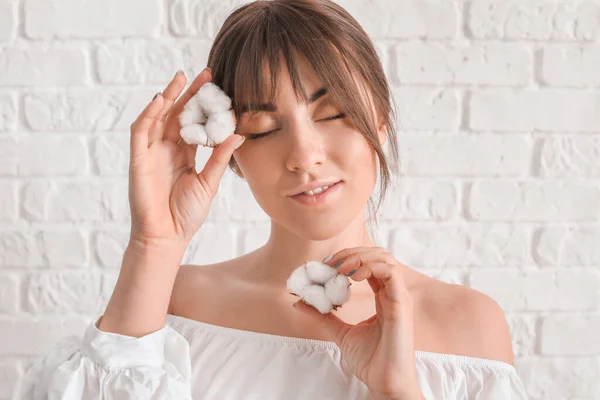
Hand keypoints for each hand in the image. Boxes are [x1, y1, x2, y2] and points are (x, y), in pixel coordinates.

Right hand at [128, 68, 243, 251]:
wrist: (166, 237)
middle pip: (177, 115)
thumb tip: (238, 134)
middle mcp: (167, 150)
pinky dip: (149, 114)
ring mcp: (151, 153)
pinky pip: (140, 131)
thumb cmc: (186, 214)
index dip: (205, 107)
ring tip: (182, 78)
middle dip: (190, 94)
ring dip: (168, 96)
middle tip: (206, 74)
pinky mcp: (137, 159)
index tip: (220, 90)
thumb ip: (220, 158)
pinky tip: (161, 99)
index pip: (194, 124)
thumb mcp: (209, 182)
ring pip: (158, 117)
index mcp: (184, 155)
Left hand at [292, 247, 423, 398]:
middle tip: (330, 263)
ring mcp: (399, 296)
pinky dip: (370, 267)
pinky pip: (390, 272)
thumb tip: (300, 302)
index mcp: (383, 297)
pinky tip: (352, 276)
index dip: (348, 259)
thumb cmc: (371, 360)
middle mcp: (393, 293)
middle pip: (377, 256)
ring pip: (385, 258)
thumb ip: (323, 315)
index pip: (369, 265)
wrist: (384, 382)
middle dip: (352, 253)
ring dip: (359, 257)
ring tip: (340, 268)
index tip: (325, 266)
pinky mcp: (401, 303)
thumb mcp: (340, 332)